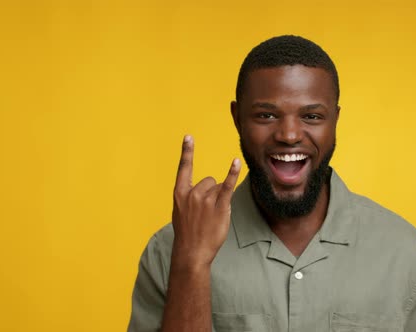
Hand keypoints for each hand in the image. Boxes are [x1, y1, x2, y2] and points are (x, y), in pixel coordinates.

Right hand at [171, 135, 240, 269]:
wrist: (191, 252)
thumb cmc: (188, 233)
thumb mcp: (181, 213)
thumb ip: (189, 198)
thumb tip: (203, 191)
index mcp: (180, 193)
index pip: (184, 168)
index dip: (187, 152)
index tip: (189, 136)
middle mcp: (192, 193)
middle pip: (209, 180)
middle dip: (211, 194)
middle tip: (206, 213)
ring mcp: (205, 200)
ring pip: (218, 188)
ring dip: (219, 200)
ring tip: (212, 217)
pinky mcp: (219, 206)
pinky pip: (227, 186)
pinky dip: (232, 174)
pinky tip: (236, 163)